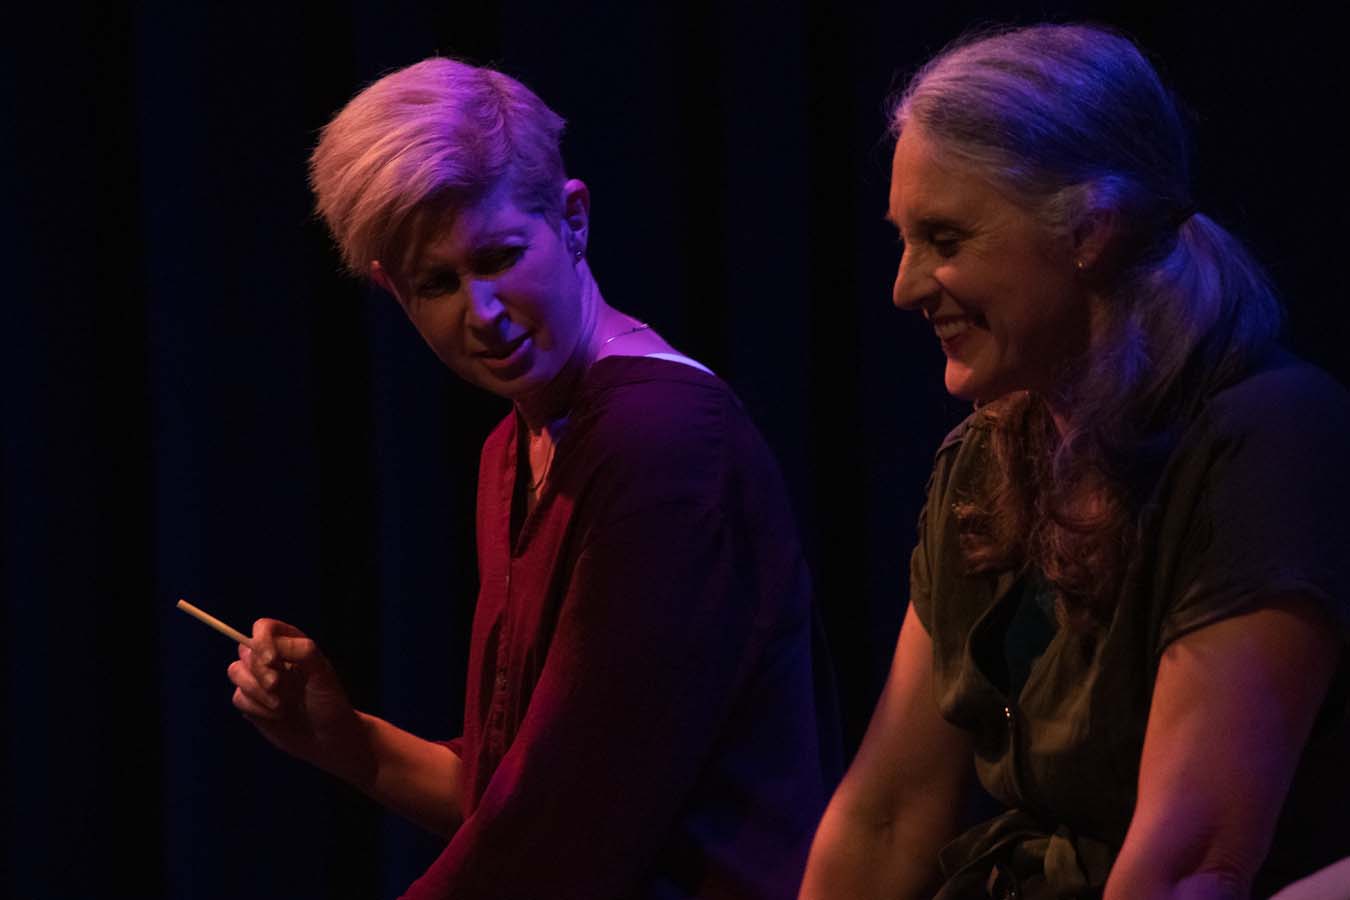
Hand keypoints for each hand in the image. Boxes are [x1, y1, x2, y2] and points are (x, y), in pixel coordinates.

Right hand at [227, 618, 371, 783]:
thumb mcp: (323, 673)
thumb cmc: (329, 701)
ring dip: (255, 690)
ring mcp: (260, 681)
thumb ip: (302, 651)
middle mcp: (272, 659)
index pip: (263, 628)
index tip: (272, 661)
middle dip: (259, 671)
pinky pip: (238, 697)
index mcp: (291, 644)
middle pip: (245, 650)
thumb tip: (274, 646)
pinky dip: (255, 708)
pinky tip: (276, 716)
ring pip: (235, 672)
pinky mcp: (252, 702)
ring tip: (280, 706)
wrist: (328, 739)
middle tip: (278, 686)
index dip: (261, 641)